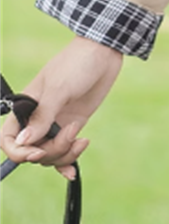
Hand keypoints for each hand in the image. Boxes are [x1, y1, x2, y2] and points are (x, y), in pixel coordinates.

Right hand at [0, 36, 122, 180]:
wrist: (104, 51)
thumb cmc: (77, 63)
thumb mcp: (59, 88)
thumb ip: (43, 116)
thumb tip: (24, 142)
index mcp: (25, 108)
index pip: (8, 139)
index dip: (18, 152)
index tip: (37, 151)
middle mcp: (37, 119)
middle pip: (32, 151)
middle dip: (50, 151)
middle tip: (71, 133)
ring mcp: (56, 123)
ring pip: (49, 154)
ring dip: (64, 154)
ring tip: (81, 138)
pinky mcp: (73, 125)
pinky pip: (65, 150)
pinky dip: (68, 161)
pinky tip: (73, 171)